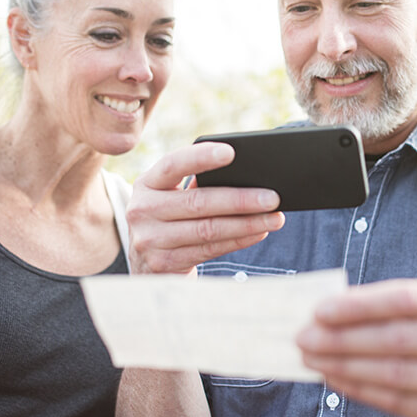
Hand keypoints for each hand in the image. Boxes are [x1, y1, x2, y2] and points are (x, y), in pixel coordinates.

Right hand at [126, 142, 284, 275]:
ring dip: (246, 223)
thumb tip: (246, 177)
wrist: (147, 264)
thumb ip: (196, 186)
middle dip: (240, 199)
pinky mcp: (164, 264)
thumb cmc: (170, 220)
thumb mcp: (171, 199)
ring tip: (274, 218)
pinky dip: (238, 240)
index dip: (200, 157)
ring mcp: (150, 240)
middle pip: (197, 202)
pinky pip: (209, 249)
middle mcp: (142, 210)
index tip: (231, 152)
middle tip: (272, 197)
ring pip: (208, 229)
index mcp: (147, 184)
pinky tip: (258, 232)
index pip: (172, 164)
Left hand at [297, 279, 416, 416]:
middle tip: (305, 336)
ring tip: (313, 357)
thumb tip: (330, 308)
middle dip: (344, 337)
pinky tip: (335, 377)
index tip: (320, 309)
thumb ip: (396, 307)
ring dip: (344, 364)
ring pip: (395, 372)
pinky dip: (360, 388)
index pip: (408, 298)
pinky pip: (397, 402)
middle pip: (399, 337)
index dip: (360, 304)